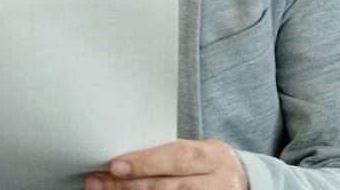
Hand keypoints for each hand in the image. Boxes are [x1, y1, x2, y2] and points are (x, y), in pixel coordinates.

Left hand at [84, 139, 247, 189]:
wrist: (241, 181)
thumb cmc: (206, 164)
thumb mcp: (196, 152)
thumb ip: (167, 154)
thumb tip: (121, 156)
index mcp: (212, 157)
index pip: (178, 157)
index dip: (147, 162)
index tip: (115, 165)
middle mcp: (217, 183)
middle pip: (168, 187)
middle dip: (130, 185)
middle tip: (98, 181)